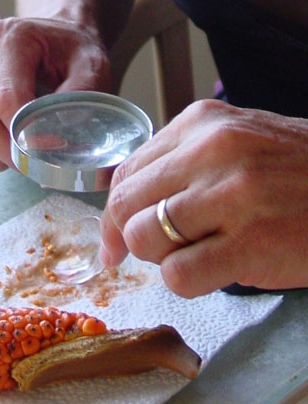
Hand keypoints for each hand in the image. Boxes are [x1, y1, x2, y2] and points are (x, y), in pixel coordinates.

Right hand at [0, 17, 110, 171]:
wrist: (55, 39)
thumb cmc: (72, 53)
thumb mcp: (92, 64)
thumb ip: (83, 92)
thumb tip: (63, 130)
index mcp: (6, 39)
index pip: (5, 98)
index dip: (27, 134)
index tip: (51, 150)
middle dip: (7, 152)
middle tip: (36, 164)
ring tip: (18, 157)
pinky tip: (3, 151)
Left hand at [100, 99, 307, 296]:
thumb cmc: (295, 170)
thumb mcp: (235, 142)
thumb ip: (182, 161)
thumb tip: (126, 202)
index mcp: (203, 122)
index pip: (128, 169)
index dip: (113, 210)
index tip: (115, 237)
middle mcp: (212, 150)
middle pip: (125, 204)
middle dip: (127, 236)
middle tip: (147, 251)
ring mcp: (231, 195)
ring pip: (143, 237)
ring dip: (161, 256)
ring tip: (196, 251)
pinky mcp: (250, 243)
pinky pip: (178, 275)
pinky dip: (187, 280)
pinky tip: (218, 267)